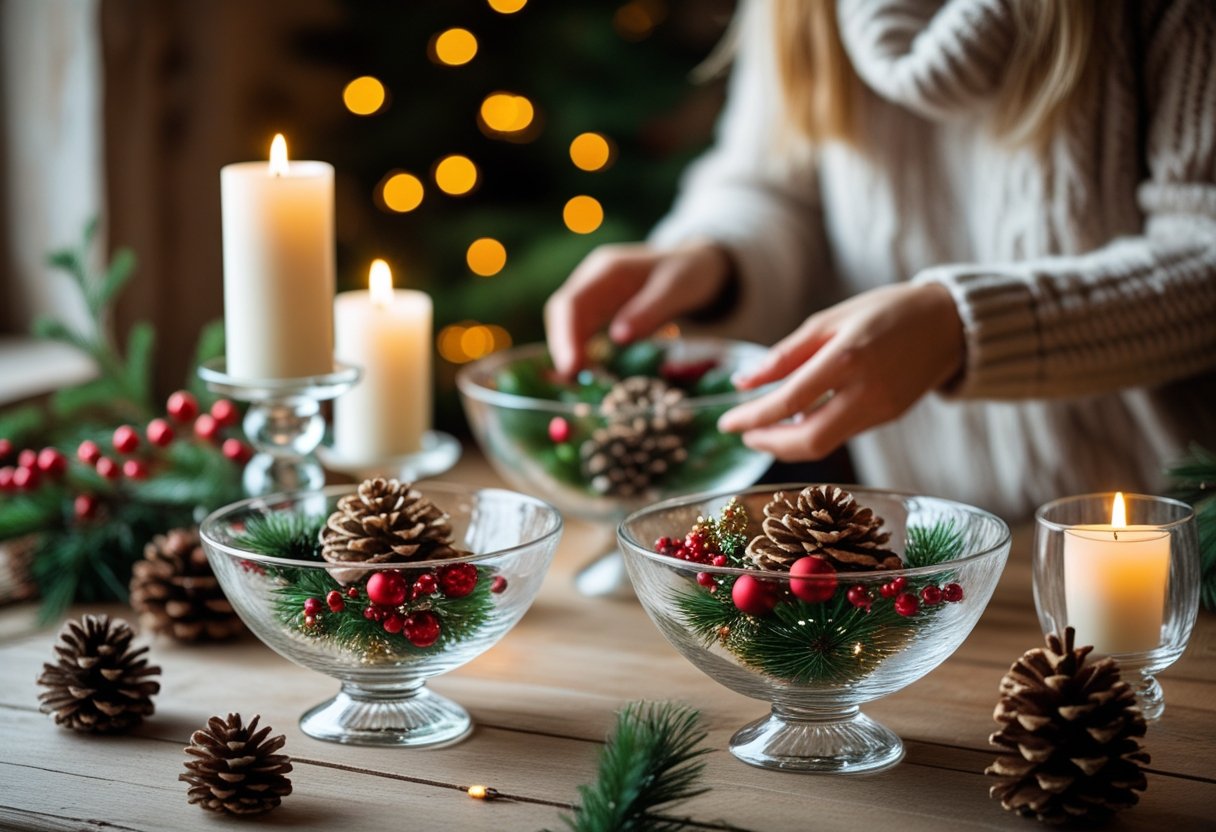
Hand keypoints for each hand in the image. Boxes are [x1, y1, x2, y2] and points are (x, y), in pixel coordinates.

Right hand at [544, 241, 731, 377]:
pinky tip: (589, 375)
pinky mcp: (601, 312)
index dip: (566, 336)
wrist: (698, 267)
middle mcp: (592, 281)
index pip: (571, 302)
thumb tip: (618, 338)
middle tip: (571, 382)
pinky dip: (582, 354)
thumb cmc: (689, 274)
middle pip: (562, 315)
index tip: (571, 367)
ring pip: (568, 326)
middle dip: (562, 348)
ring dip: (569, 353)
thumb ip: (649, 310)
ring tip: (577, 385)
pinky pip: (583, 333)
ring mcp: (595, 296)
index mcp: (606, 270)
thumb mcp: (677, 288)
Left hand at [717, 282, 964, 459]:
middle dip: (769, 444)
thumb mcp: (829, 320)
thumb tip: (744, 383)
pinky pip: (842, 435)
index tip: (726, 423)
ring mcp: (881, 410)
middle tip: (744, 434)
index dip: (753, 418)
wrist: (949, 323)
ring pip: (825, 444)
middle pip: (809, 441)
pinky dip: (814, 433)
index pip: (789, 402)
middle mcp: (866, 391)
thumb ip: (785, 354)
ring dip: (789, 443)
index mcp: (846, 359)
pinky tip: (798, 420)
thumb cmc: (884, 312)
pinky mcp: (889, 419)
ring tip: (765, 428)